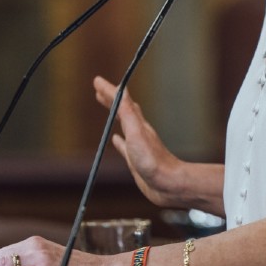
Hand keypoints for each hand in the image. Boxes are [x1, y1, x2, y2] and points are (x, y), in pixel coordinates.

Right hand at [93, 75, 182, 207]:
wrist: (168, 183)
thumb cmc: (153, 160)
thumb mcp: (136, 132)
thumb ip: (128, 112)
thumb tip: (121, 90)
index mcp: (137, 123)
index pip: (121, 101)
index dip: (109, 90)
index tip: (97, 81)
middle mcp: (138, 131)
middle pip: (123, 110)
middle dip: (111, 99)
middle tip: (98, 90)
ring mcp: (137, 145)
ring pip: (124, 125)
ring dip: (114, 115)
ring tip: (108, 109)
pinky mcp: (136, 159)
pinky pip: (124, 146)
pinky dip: (118, 141)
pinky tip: (116, 140)